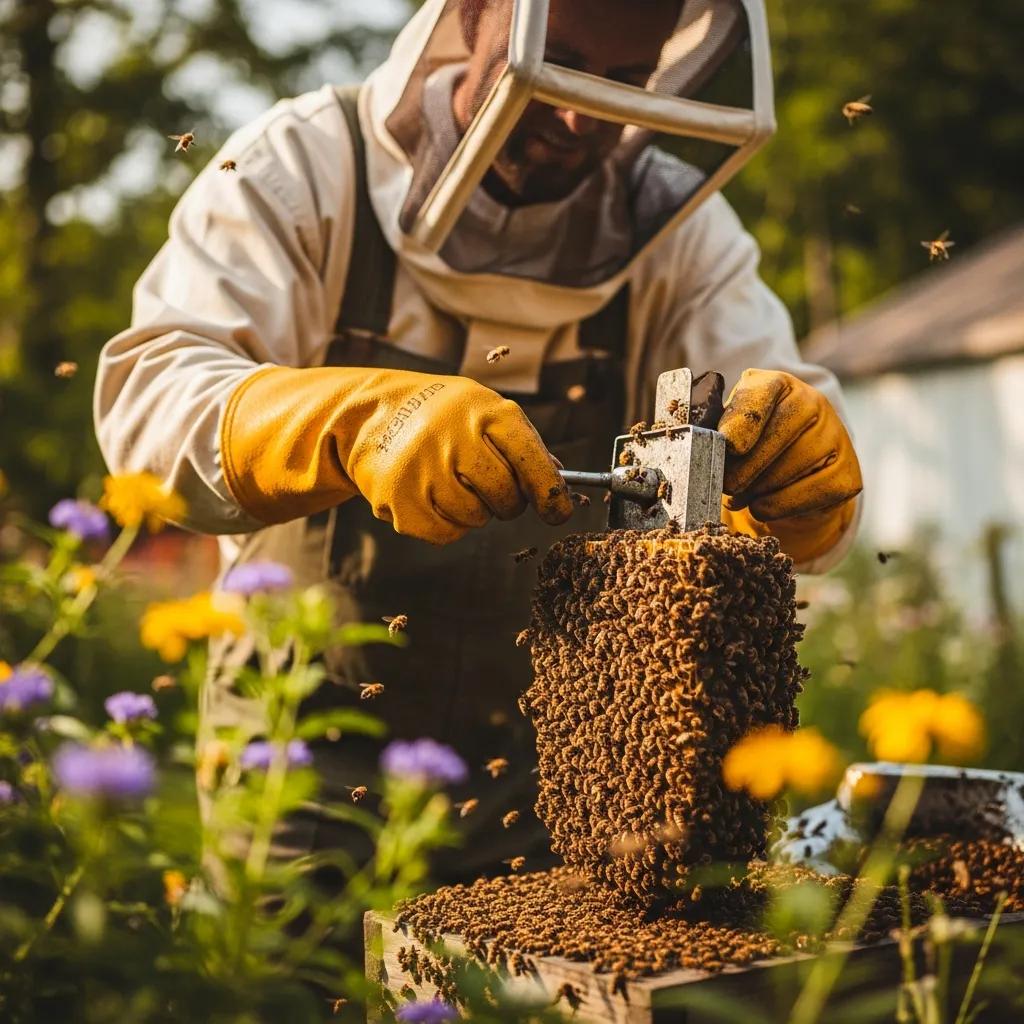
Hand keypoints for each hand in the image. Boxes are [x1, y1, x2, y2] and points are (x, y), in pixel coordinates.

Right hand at [220, 366, 571, 543]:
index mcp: (485, 412)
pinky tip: (433, 496)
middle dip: (508, 501)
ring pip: (476, 518)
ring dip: (474, 510)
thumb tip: (561, 488)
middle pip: (507, 496)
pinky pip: (447, 533)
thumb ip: (522, 446)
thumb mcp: (484, 411)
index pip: (533, 461)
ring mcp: (425, 469)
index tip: (558, 511)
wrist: (371, 416)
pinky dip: (448, 523)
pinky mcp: (401, 501)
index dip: (552, 493)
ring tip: (452, 483)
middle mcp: (454, 437)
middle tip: (492, 489)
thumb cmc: (443, 417)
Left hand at [717, 369, 861, 560]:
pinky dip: (780, 505)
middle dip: (745, 467)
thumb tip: (705, 445)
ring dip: (759, 488)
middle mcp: (814, 402)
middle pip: (778, 435)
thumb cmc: (750, 447)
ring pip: (793, 467)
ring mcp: (836, 435)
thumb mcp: (730, 430)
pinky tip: (761, 506)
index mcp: (778, 384)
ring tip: (741, 495)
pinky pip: (813, 492)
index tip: (730, 445)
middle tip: (726, 485)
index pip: (764, 392)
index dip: (745, 419)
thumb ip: (717, 431)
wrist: (791, 476)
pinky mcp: (848, 472)